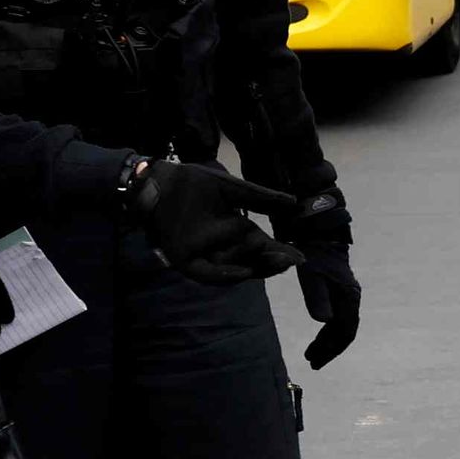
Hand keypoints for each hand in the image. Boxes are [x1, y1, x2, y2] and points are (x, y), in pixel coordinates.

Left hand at [126, 153, 294, 285]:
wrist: (160, 183)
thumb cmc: (193, 184)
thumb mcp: (231, 189)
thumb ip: (260, 198)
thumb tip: (293, 203)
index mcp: (237, 232)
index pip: (264, 248)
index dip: (281, 253)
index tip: (299, 256)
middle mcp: (224, 248)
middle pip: (253, 263)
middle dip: (272, 264)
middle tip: (290, 260)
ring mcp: (205, 257)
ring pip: (235, 269)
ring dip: (255, 267)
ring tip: (276, 260)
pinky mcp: (187, 262)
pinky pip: (208, 274)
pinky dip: (226, 275)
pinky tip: (244, 272)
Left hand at [280, 183, 360, 366]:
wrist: (320, 233)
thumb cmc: (315, 254)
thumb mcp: (312, 275)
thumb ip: (317, 297)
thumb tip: (324, 322)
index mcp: (349, 298)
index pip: (345, 332)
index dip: (332, 349)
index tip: (316, 361)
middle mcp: (351, 299)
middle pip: (344, 331)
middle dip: (329, 349)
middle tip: (312, 362)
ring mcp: (346, 295)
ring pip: (340, 325)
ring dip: (327, 341)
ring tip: (311, 353)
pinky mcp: (338, 291)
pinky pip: (336, 317)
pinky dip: (327, 330)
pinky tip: (317, 333)